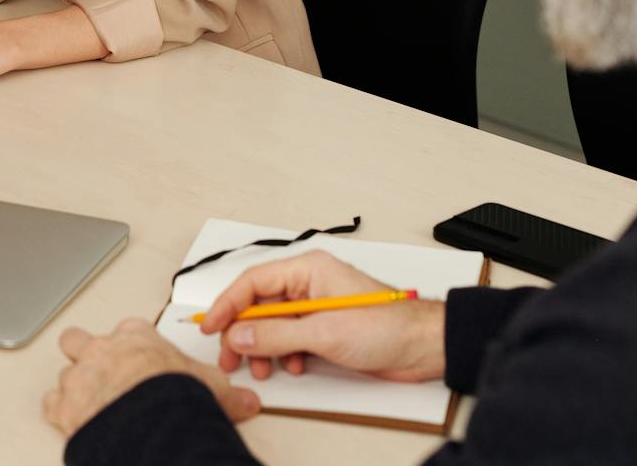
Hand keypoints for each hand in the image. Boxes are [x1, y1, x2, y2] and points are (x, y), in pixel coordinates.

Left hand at [43, 318, 259, 438]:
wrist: (151, 419)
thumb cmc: (176, 395)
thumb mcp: (213, 386)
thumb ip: (227, 390)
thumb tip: (248, 400)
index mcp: (136, 338)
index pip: (130, 329)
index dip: (132, 343)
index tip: (140, 356)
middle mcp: (103, 350)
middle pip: (79, 339)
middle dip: (83, 351)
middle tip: (99, 368)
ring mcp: (80, 376)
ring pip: (65, 373)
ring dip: (74, 387)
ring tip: (89, 402)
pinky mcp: (64, 406)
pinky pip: (52, 404)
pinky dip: (59, 412)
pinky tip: (72, 420)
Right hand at [201, 251, 446, 382]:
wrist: (424, 346)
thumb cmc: (387, 325)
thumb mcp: (324, 331)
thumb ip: (277, 333)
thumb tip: (240, 335)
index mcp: (307, 269)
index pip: (253, 282)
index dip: (229, 304)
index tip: (212, 327)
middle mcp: (309, 284)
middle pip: (259, 304)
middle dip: (243, 331)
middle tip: (229, 356)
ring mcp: (316, 307)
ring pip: (272, 324)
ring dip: (263, 347)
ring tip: (263, 368)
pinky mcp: (325, 329)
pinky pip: (290, 338)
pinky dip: (283, 354)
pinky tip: (291, 366)